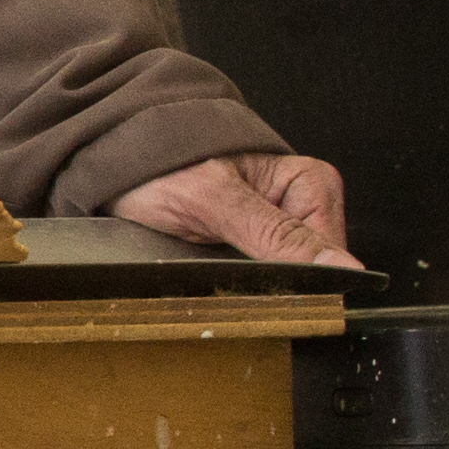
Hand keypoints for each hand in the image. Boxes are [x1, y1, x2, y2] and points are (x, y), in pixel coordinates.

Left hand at [116, 150, 358, 267]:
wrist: (106, 158)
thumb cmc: (156, 162)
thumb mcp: (216, 200)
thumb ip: (278, 235)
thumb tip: (343, 268)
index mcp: (308, 184)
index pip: (333, 251)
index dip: (311, 278)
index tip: (279, 291)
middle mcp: (294, 206)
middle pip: (307, 269)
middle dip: (275, 283)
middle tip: (226, 270)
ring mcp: (267, 229)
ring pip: (278, 279)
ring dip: (249, 286)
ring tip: (208, 266)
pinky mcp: (240, 247)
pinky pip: (249, 279)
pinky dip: (230, 285)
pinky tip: (206, 274)